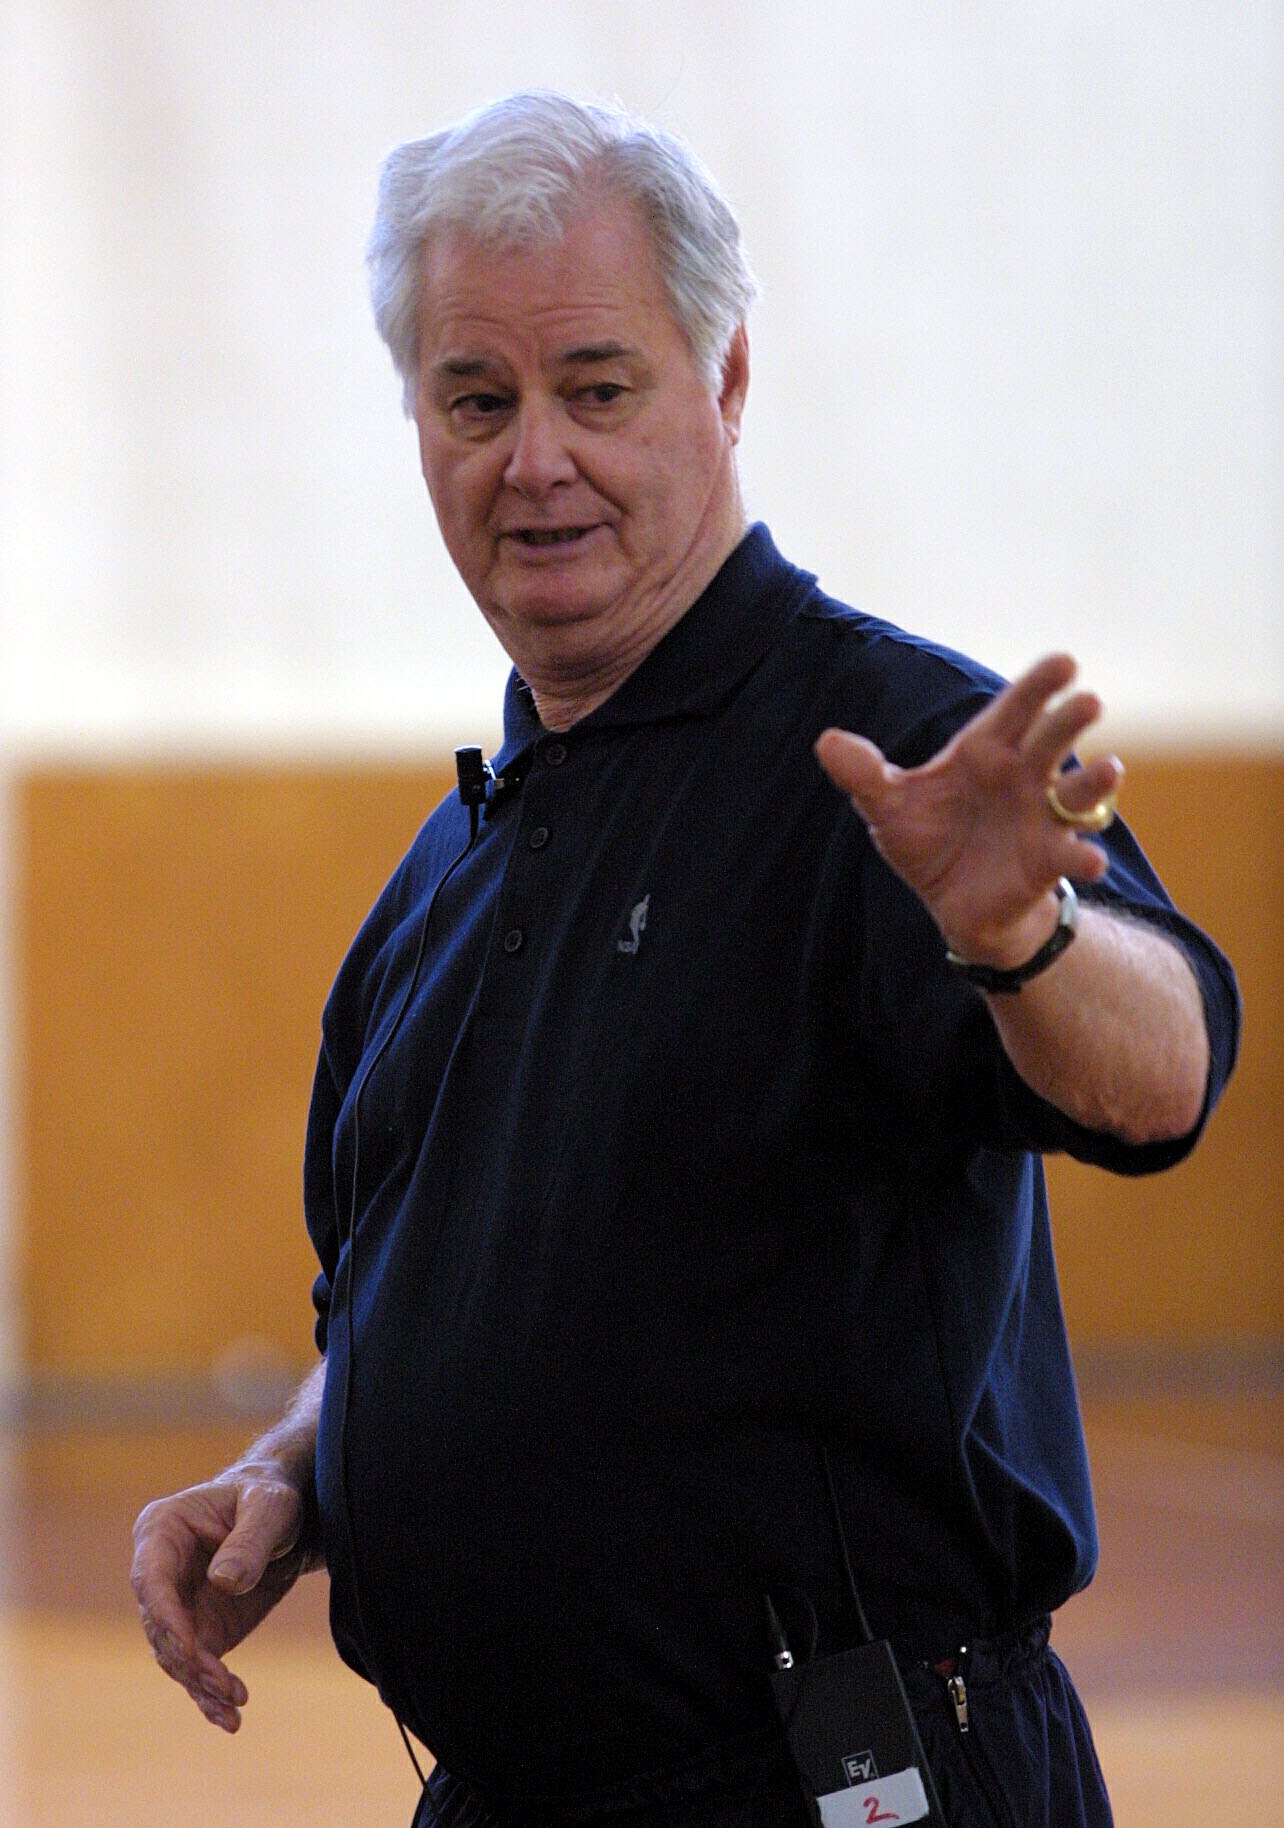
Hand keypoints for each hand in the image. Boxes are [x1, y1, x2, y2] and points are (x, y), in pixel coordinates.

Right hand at [130, 1464, 309, 1730]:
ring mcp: (176, 1605)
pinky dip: (209, 1694)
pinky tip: (230, 1718)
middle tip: (226, 1687)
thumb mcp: (270, 1507)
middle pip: (160, 1627)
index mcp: (161, 1530)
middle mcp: (158, 1571)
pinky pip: (195, 1668)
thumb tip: (222, 1582)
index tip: (190, 1650)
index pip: (150, 1579)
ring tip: (234, 1706)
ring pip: (175, 1656)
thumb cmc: (270, 1496)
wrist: (285, 1517)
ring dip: (201, 1685)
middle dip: (190, 1662)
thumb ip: (249, 1540)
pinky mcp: (198, 1630)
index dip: (166, 1617)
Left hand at [815, 653, 1121, 968]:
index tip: (1065, 661)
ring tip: (1111, 769)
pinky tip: (1091, 861)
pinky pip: (1072, 856)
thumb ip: (864, 775)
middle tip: (1088, 701)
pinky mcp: (1048, 860)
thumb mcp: (890, 807)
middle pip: (1052, 741)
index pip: (1015, 709)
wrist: (953, 901)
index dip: (1038, 685)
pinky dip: (1083, 857)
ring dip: (1097, 781)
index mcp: (987, 750)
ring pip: (1078, 793)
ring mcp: (1042, 817)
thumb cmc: (930, 839)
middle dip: (1070, 720)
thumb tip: (827, 742)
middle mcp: (1024, 776)